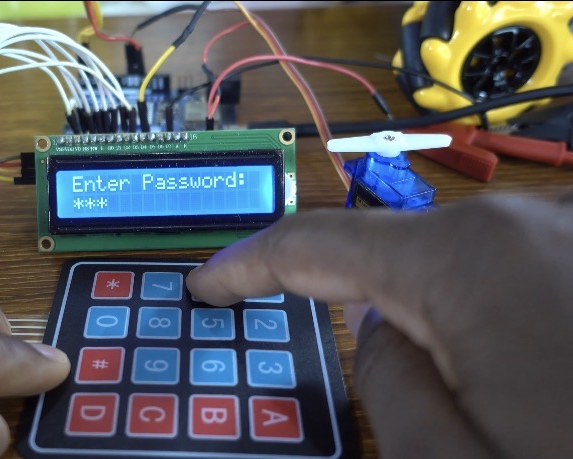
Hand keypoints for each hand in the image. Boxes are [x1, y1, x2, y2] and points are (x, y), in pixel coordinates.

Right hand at [187, 192, 572, 458]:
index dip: (247, 264)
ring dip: (432, 322)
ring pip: (454, 266)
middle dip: (354, 307)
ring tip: (471, 402)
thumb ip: (380, 385)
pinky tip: (514, 373)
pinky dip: (482, 313)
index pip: (314, 243)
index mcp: (466, 261)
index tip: (207, 285)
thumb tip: (375, 329)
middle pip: (391, 254)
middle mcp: (519, 223)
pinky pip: (506, 271)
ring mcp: (563, 232)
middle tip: (355, 374)